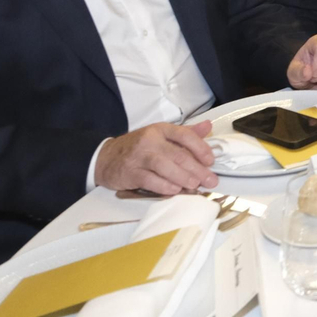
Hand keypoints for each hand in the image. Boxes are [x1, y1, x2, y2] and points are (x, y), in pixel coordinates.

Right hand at [94, 120, 217, 194]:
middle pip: (178, 154)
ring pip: (165, 167)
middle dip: (197, 169)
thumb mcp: (161, 135)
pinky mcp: (130, 172)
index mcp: (160, 129)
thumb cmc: (139, 148)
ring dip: (183, 178)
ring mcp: (139, 156)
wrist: (106, 158)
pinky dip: (165, 186)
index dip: (200, 148)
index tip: (211, 160)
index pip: (184, 135)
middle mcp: (150, 140)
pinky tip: (175, 190)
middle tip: (210, 180)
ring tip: (195, 186)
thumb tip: (208, 126)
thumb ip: (185, 133)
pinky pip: (150, 180)